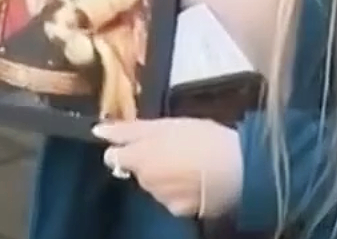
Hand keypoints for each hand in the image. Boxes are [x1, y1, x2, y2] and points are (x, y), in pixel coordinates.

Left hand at [94, 118, 244, 218]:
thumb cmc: (202, 139)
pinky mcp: (180, 211)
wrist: (238, 168)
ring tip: (190, 165)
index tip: (138, 144)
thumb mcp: (165, 125)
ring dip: (165, 177)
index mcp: (138, 157)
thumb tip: (98, 131)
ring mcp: (161, 198)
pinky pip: (172, 200)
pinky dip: (179, 192)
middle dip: (149, 162)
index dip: (123, 150)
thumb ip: (128, 130)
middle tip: (174, 150)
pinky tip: (196, 182)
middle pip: (137, 171)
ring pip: (155, 186)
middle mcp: (145, 181)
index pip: (113, 157)